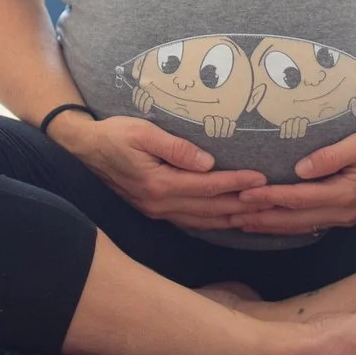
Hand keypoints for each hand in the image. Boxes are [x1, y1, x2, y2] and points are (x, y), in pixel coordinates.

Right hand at [62, 115, 268, 230]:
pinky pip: (191, 222)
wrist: (83, 148)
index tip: (262, 178)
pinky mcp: (155, 210)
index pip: (207, 186)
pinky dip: (213, 223)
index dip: (237, 183)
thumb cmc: (113, 134)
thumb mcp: (142, 131)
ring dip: (232, 219)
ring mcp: (157, 211)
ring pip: (203, 221)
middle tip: (272, 202)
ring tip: (260, 215)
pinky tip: (229, 221)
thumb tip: (209, 162)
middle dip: (243, 206)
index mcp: (159, 184)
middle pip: (210, 209)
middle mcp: (159, 203)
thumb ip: (176, 148)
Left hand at [229, 122, 355, 236]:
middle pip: (295, 219)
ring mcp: (346, 217)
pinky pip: (312, 224)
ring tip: (243, 222)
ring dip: (271, 225)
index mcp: (346, 194)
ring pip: (301, 226)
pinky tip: (273, 223)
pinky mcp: (347, 214)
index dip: (270, 197)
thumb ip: (333, 155)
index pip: (299, 198)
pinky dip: (288, 225)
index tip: (244, 193)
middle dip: (262, 217)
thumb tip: (300, 168)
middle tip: (230, 215)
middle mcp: (344, 212)